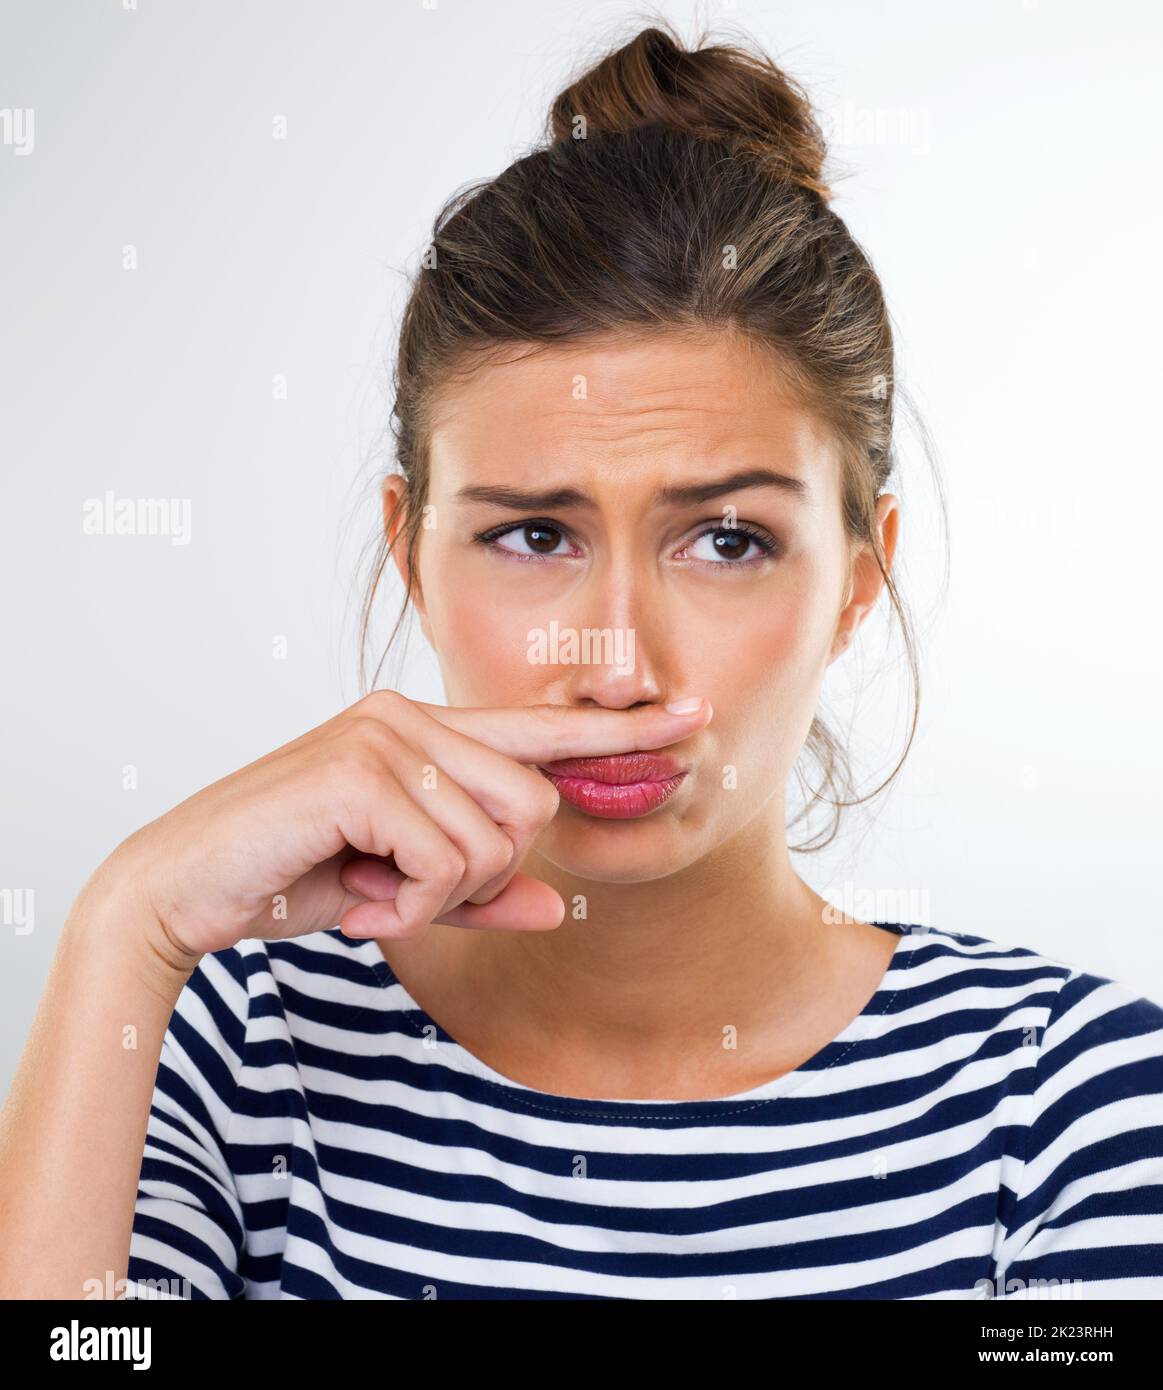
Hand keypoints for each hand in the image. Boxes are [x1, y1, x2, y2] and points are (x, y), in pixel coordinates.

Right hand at [105, 690, 712, 961]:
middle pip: (531, 804)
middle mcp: (411, 716)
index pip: (542, 727)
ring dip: (438, 896)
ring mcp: (384, 733)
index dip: (621, 730)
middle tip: (406, 892)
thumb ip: (482, 893)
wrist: (185, 888)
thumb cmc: (293, 873)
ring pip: (494, 837)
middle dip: (482, 873)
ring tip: (374, 893)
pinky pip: (444, 860)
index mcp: (425, 731)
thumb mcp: (404, 890)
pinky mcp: (359, 767)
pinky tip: (357, 899)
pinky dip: (411, 905)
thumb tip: (560, 909)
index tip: (693, 716)